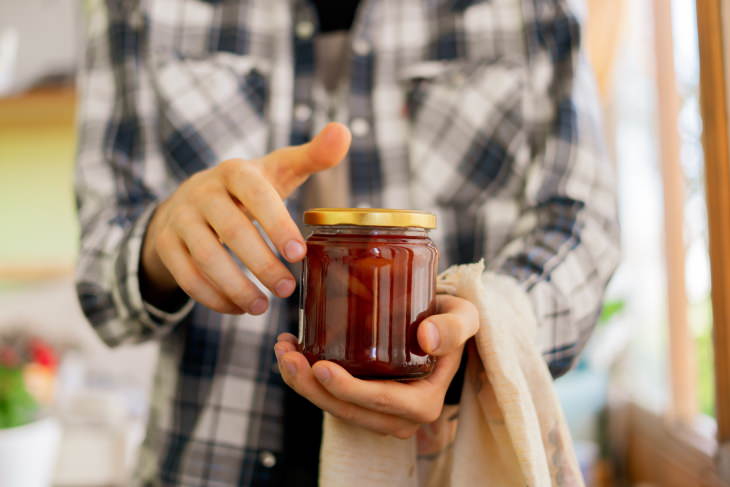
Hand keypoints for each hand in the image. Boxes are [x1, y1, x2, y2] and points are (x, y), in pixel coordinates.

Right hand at [141, 123, 351, 313]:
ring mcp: (180, 218)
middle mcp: (203, 191)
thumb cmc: (249, 189)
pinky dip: (214, 298)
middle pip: (232, 231)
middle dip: (262, 265)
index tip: (299, 254)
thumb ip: (313, 155)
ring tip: (264, 307)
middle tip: (288, 289)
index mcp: (236, 171)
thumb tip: (343, 131)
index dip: (277, 224)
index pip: (256, 195)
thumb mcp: (279, 170)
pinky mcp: (166, 244)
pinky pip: (187, 277)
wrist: (192, 199)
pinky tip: (239, 309)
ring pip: (206, 258)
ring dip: (236, 288)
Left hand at [274, 295, 478, 437]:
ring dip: (301, 383)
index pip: (380, 402)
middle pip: (347, 410)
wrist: (443, 327)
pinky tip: (291, 351)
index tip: (319, 367)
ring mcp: (377, 413)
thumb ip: (453, 326)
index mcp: (423, 403)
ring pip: (332, 407)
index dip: (347, 390)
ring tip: (282, 350)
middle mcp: (399, 418)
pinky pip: (329, 398)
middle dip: (310, 387)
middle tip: (287, 355)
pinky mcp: (361, 402)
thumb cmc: (450, 321)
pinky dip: (306, 378)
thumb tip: (427, 338)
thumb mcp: (463, 317)